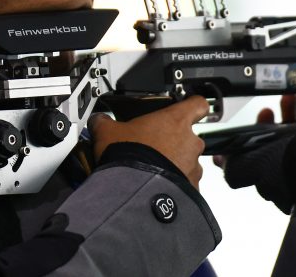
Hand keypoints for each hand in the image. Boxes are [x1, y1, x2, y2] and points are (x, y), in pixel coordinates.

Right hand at [88, 95, 208, 188]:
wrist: (135, 192)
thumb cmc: (128, 156)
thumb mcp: (108, 132)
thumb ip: (105, 121)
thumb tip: (97, 120)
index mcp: (176, 120)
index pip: (198, 104)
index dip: (192, 105)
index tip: (187, 108)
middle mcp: (190, 142)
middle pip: (191, 137)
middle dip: (175, 143)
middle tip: (155, 149)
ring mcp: (194, 167)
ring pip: (189, 163)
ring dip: (176, 166)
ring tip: (154, 172)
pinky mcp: (192, 189)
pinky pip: (186, 185)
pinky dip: (175, 187)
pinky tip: (157, 188)